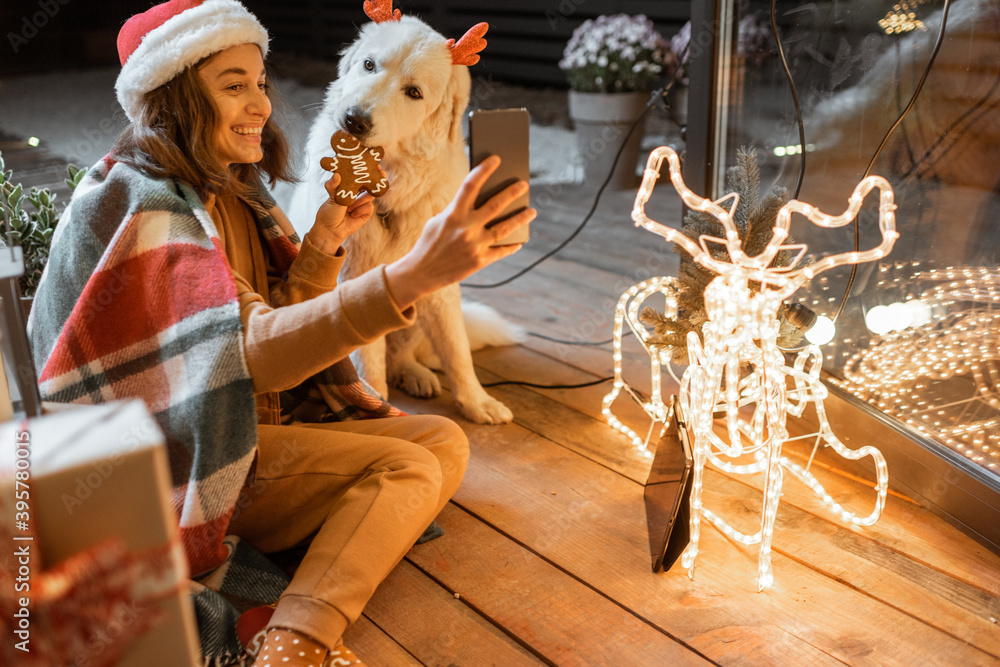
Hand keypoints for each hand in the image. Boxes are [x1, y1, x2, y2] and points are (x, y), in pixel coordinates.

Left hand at [306, 173, 376, 253]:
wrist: (331, 230)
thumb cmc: (329, 212)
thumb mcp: (331, 196)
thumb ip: (334, 186)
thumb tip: (336, 174)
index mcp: (349, 186)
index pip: (360, 176)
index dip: (367, 170)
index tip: (375, 163)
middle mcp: (357, 193)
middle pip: (370, 184)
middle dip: (376, 178)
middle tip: (381, 173)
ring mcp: (362, 203)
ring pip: (370, 196)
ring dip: (361, 200)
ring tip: (349, 207)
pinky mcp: (366, 213)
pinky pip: (369, 207)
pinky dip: (360, 210)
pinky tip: (352, 214)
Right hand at [385, 155, 534, 310]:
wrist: (421, 273)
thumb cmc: (430, 243)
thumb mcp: (438, 221)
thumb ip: (457, 211)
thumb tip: (481, 202)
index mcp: (453, 214)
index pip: (470, 186)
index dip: (484, 170)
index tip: (496, 159)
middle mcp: (466, 228)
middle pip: (495, 206)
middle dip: (511, 193)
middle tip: (523, 184)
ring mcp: (474, 245)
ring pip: (504, 229)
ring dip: (520, 218)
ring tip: (532, 211)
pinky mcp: (479, 261)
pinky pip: (501, 251)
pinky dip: (511, 245)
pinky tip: (520, 241)